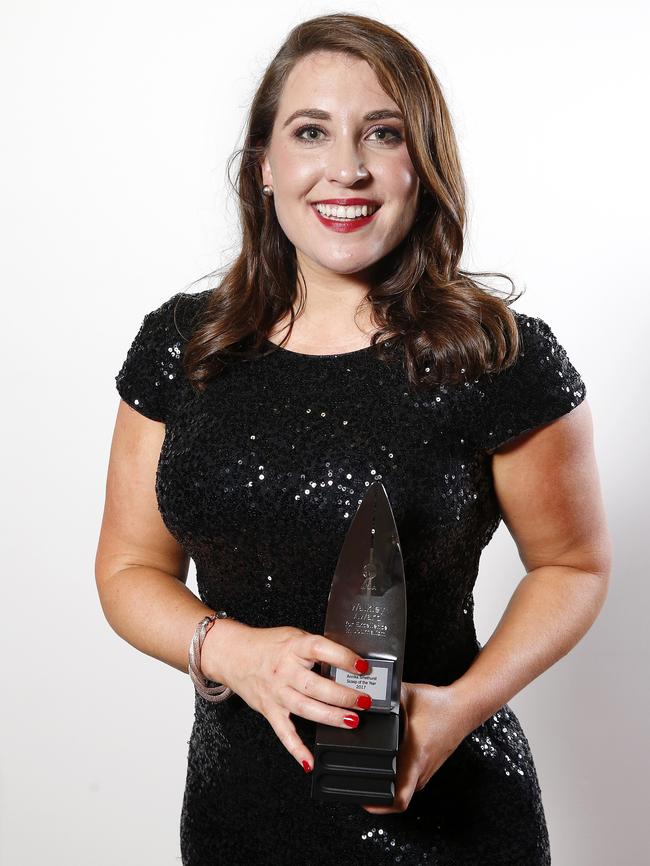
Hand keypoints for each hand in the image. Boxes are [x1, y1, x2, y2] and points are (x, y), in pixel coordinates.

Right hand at [203, 622, 373, 772]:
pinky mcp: (269, 710)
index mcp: (293, 647)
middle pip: (315, 686)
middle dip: (343, 695)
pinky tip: (309, 760)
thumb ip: (316, 649)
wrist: (233, 654)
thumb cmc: (267, 645)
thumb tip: (348, 662)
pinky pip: (284, 733)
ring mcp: (276, 692)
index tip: (362, 666)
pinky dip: (296, 749)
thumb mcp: (294, 636)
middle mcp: (284, 671)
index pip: (320, 650)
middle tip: (364, 701)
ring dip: (330, 717)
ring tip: (351, 721)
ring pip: (305, 708)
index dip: (343, 658)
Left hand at [361, 681, 469, 813]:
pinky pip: (408, 782)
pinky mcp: (427, 768)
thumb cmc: (439, 705)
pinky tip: (386, 765)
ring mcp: (425, 772)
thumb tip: (363, 698)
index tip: (362, 801)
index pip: (398, 799)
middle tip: (355, 783)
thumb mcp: (407, 696)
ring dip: (386, 786)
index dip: (377, 805)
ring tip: (367, 774)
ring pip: (402, 790)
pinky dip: (395, 778)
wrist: (462, 708)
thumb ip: (384, 699)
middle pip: (395, 798)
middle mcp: (421, 772)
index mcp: (415, 759)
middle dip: (375, 794)